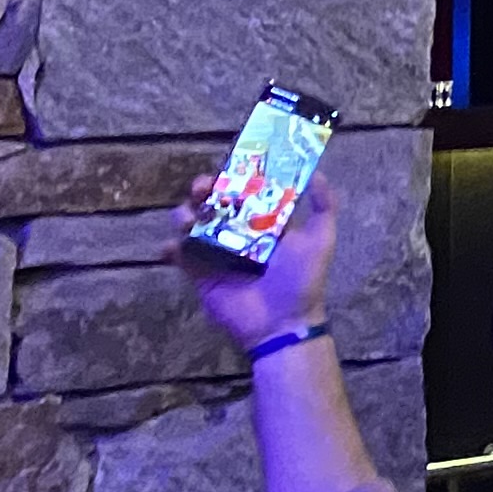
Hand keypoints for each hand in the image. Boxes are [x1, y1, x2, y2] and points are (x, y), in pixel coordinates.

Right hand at [175, 174, 337, 351]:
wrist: (281, 323)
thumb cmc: (302, 279)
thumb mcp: (320, 240)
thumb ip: (323, 207)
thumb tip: (317, 174)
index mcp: (263, 221)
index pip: (243, 190)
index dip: (232, 176)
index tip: (225, 168)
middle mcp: (237, 232)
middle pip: (212, 202)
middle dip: (202, 190)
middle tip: (201, 187)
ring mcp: (215, 252)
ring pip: (191, 223)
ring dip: (183, 214)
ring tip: (188, 217)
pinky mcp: (199, 273)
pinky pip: (178, 255)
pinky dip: (169, 248)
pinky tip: (171, 246)